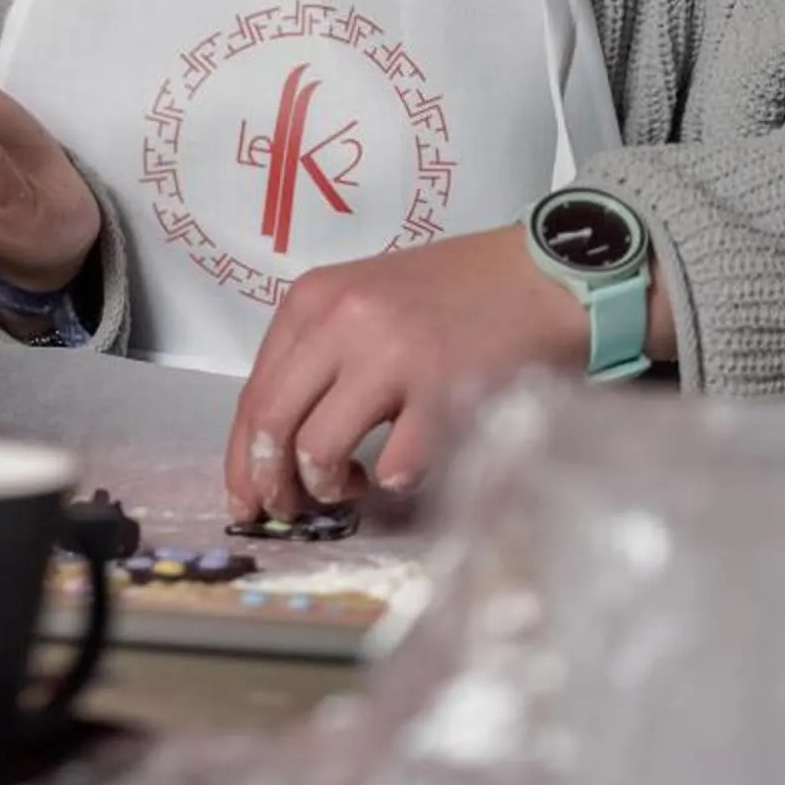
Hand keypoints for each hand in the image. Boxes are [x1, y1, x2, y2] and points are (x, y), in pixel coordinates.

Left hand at [225, 226, 583, 520]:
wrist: (544, 275)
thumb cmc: (455, 296)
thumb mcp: (366, 302)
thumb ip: (319, 356)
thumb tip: (275, 443)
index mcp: (315, 300)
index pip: (252, 392)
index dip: (240, 458)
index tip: (245, 497)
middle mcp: (343, 322)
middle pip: (270, 424)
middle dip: (269, 483)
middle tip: (287, 510)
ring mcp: (392, 357)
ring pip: (318, 451)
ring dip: (328, 486)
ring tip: (354, 482)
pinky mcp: (443, 393)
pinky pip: (394, 468)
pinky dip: (393, 483)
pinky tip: (407, 464)